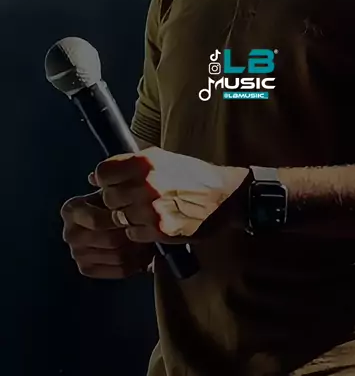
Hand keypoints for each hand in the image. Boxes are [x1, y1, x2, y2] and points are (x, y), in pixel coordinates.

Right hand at [61, 190, 154, 278]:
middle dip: (132, 234)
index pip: (97, 220)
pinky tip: (144, 253)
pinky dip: (135, 263)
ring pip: (117, 256)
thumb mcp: (112, 188)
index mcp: (70, 211)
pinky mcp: (87, 268)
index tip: (138, 214)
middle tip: (151, 230)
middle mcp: (69, 234)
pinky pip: (118, 270)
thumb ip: (112, 185)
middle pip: (109, 240)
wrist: (112, 218)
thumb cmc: (114, 199)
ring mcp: (77, 254)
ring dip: (138, 249)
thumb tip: (102, 180)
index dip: (120, 218)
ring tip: (151, 239)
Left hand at [89, 148, 248, 243]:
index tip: (111, 182)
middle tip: (131, 197)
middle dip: (116, 199)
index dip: (105, 179)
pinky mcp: (159, 231)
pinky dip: (137, 229)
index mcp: (146, 162)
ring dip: (127, 215)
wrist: (224, 197)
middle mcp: (146, 184)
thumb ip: (129, 165)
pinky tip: (152, 221)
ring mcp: (151, 210)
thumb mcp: (163, 159)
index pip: (104, 172)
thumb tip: (94, 177)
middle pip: (108, 197)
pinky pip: (132, 233)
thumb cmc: (192, 175)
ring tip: (144, 209)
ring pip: (118, 217)